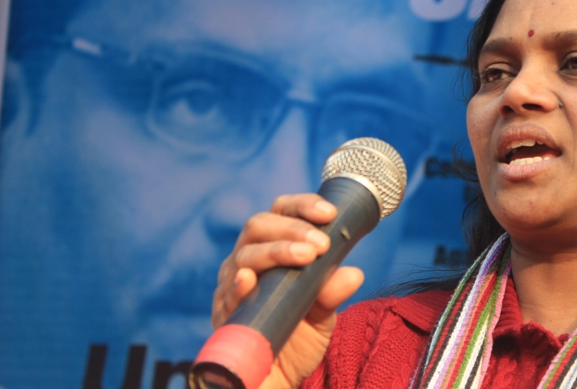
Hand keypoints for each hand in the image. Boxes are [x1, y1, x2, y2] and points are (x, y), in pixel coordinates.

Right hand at [212, 193, 364, 387]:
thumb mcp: (322, 315)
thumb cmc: (297, 340)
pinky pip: (227, 294)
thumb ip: (333, 293)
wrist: (275, 381)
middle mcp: (247, 261)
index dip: (302, 206)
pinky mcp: (223, 315)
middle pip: (259, 226)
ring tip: (306, 256)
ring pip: (245, 255)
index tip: (330, 213)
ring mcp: (232, 286)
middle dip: (292, 228)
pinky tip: (250, 279)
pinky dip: (239, 284)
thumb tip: (353, 273)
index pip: (280, 212)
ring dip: (277, 251)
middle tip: (321, 244)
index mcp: (272, 250)